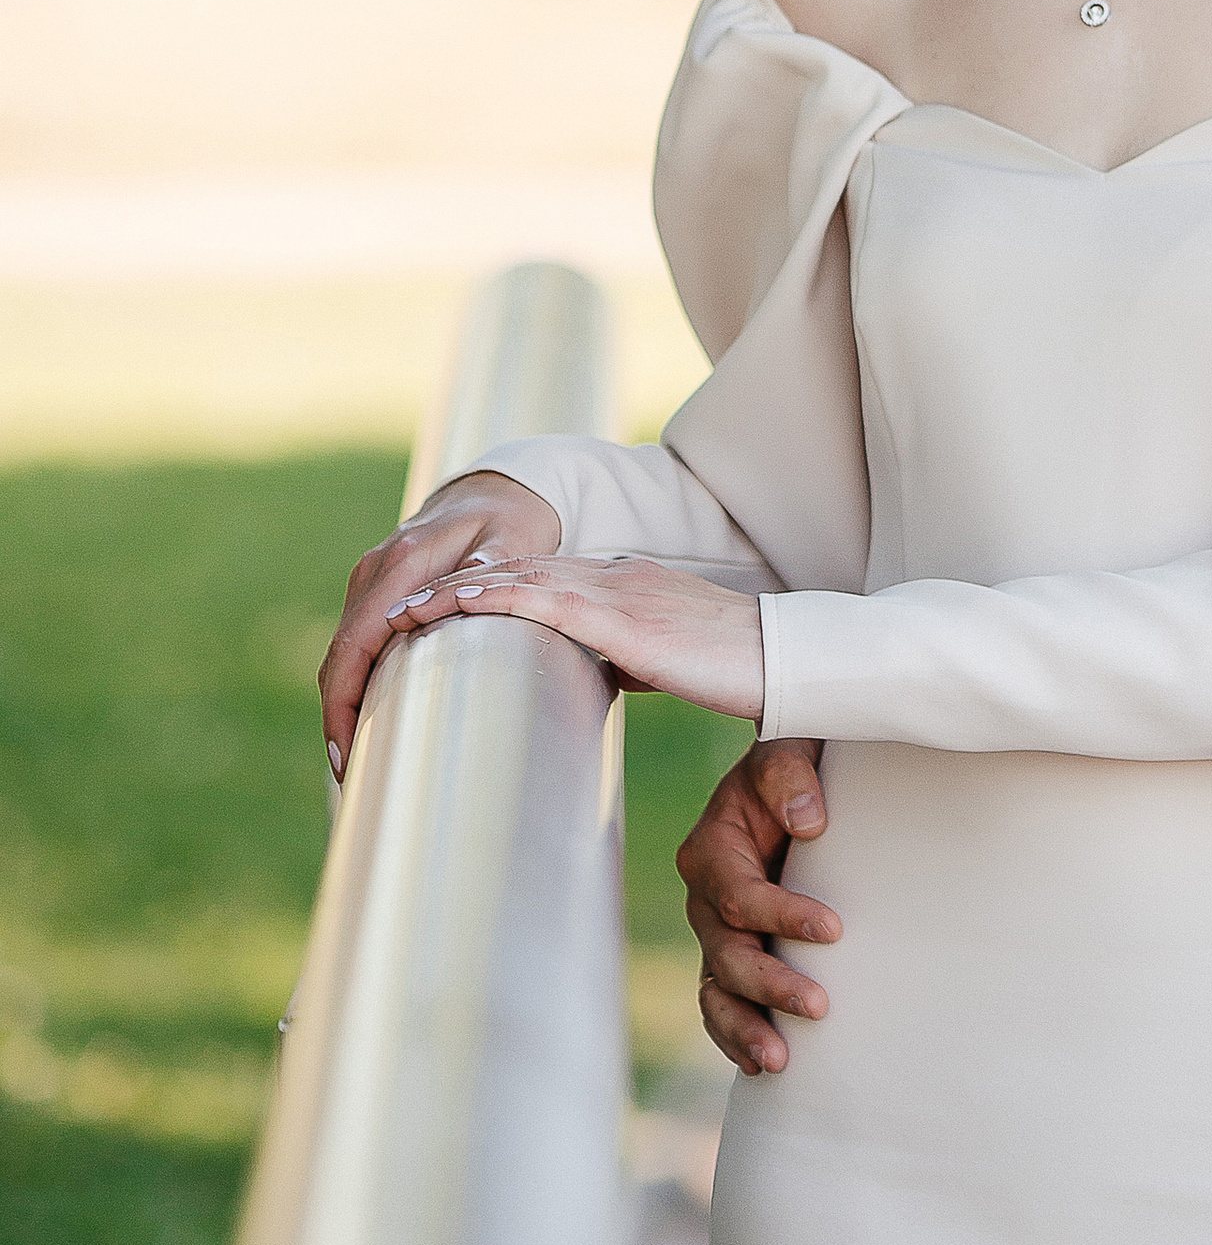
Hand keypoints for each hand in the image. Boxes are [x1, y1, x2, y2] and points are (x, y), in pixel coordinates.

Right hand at [320, 469, 563, 771]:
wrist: (503, 488)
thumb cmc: (516, 520)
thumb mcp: (515, 540)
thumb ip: (489, 569)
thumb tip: (458, 600)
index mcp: (407, 558)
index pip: (357, 640)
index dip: (344, 700)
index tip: (348, 753)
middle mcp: (377, 566)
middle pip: (340, 652)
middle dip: (338, 714)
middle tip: (350, 773)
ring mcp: (371, 575)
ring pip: (344, 649)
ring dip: (344, 700)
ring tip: (357, 758)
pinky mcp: (375, 586)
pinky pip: (356, 639)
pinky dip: (355, 679)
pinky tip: (367, 716)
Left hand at [385, 551, 765, 721]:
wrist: (780, 657)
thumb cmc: (734, 665)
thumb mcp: (668, 655)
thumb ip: (630, 653)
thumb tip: (603, 673)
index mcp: (622, 583)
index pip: (538, 578)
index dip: (484, 587)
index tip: (438, 604)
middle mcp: (612, 576)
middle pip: (515, 571)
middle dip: (452, 587)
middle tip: (397, 605)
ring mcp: (616, 591)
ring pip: (517, 580)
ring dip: (454, 593)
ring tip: (402, 610)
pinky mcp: (621, 619)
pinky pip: (543, 601)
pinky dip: (494, 599)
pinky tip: (457, 605)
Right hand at [679, 739, 837, 1074]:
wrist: (789, 787)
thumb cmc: (792, 770)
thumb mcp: (787, 751)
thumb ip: (789, 777)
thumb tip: (809, 822)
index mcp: (711, 850)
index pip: (741, 896)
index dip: (784, 916)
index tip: (835, 929)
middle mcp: (704, 899)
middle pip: (728, 954)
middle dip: (770, 985)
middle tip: (820, 1006)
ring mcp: (715, 934)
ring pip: (718, 992)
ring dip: (746, 1028)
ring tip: (780, 1061)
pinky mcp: (732, 956)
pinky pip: (722, 1005)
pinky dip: (735, 1036)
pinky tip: (763, 1066)